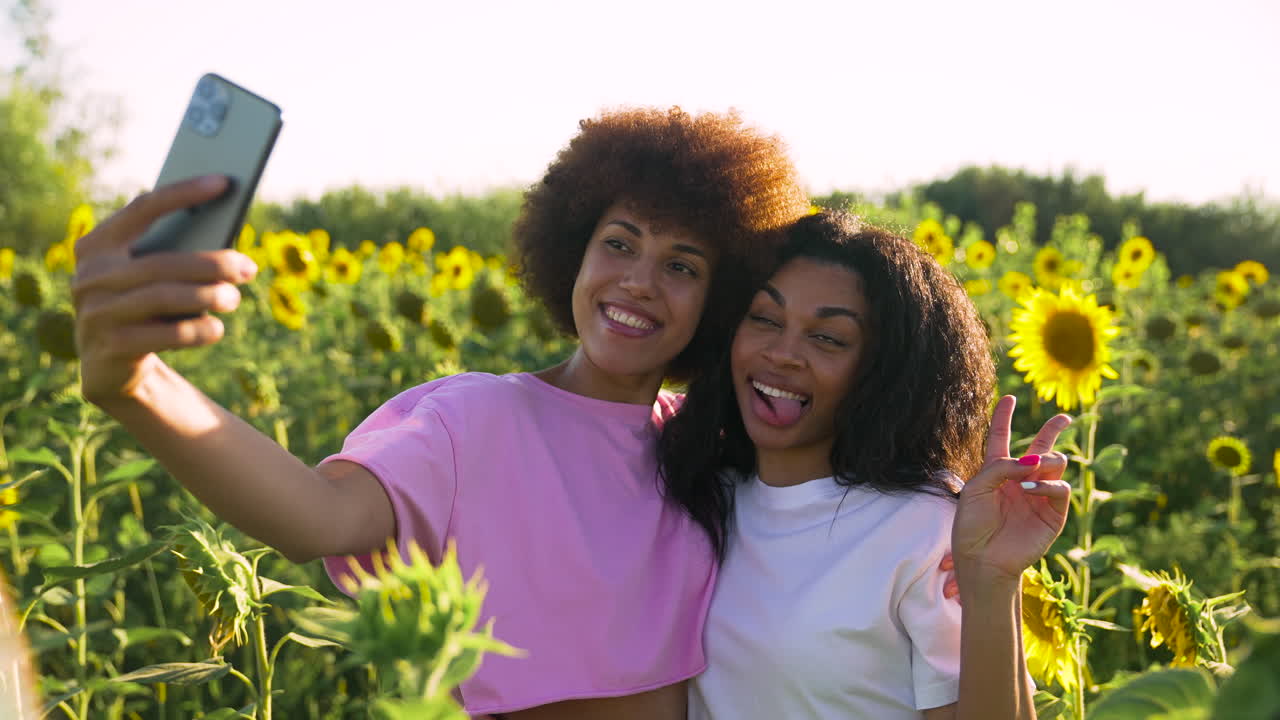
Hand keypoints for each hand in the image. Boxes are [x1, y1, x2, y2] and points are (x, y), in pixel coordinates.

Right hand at [73, 175, 256, 406]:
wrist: (112, 365)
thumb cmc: (143, 307)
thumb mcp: (150, 277)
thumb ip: (172, 251)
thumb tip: (227, 229)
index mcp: (97, 245)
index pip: (143, 208)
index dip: (184, 193)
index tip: (224, 182)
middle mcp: (90, 276)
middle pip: (163, 261)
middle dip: (212, 263)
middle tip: (248, 268)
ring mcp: (96, 313)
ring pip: (164, 296)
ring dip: (209, 296)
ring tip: (234, 298)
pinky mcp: (112, 348)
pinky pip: (166, 334)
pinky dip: (199, 330)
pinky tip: (217, 328)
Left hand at [951, 395, 1071, 583]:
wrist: (982, 558)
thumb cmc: (972, 525)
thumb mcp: (977, 488)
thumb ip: (1001, 467)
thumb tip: (1034, 460)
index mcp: (996, 472)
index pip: (1001, 438)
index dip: (1004, 417)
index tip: (1009, 398)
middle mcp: (1020, 481)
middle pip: (1040, 448)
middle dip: (1053, 430)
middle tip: (1064, 418)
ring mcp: (1038, 496)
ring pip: (1055, 464)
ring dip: (1046, 461)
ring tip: (1032, 468)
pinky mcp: (1053, 514)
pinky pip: (1060, 490)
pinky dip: (1047, 484)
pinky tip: (1030, 487)